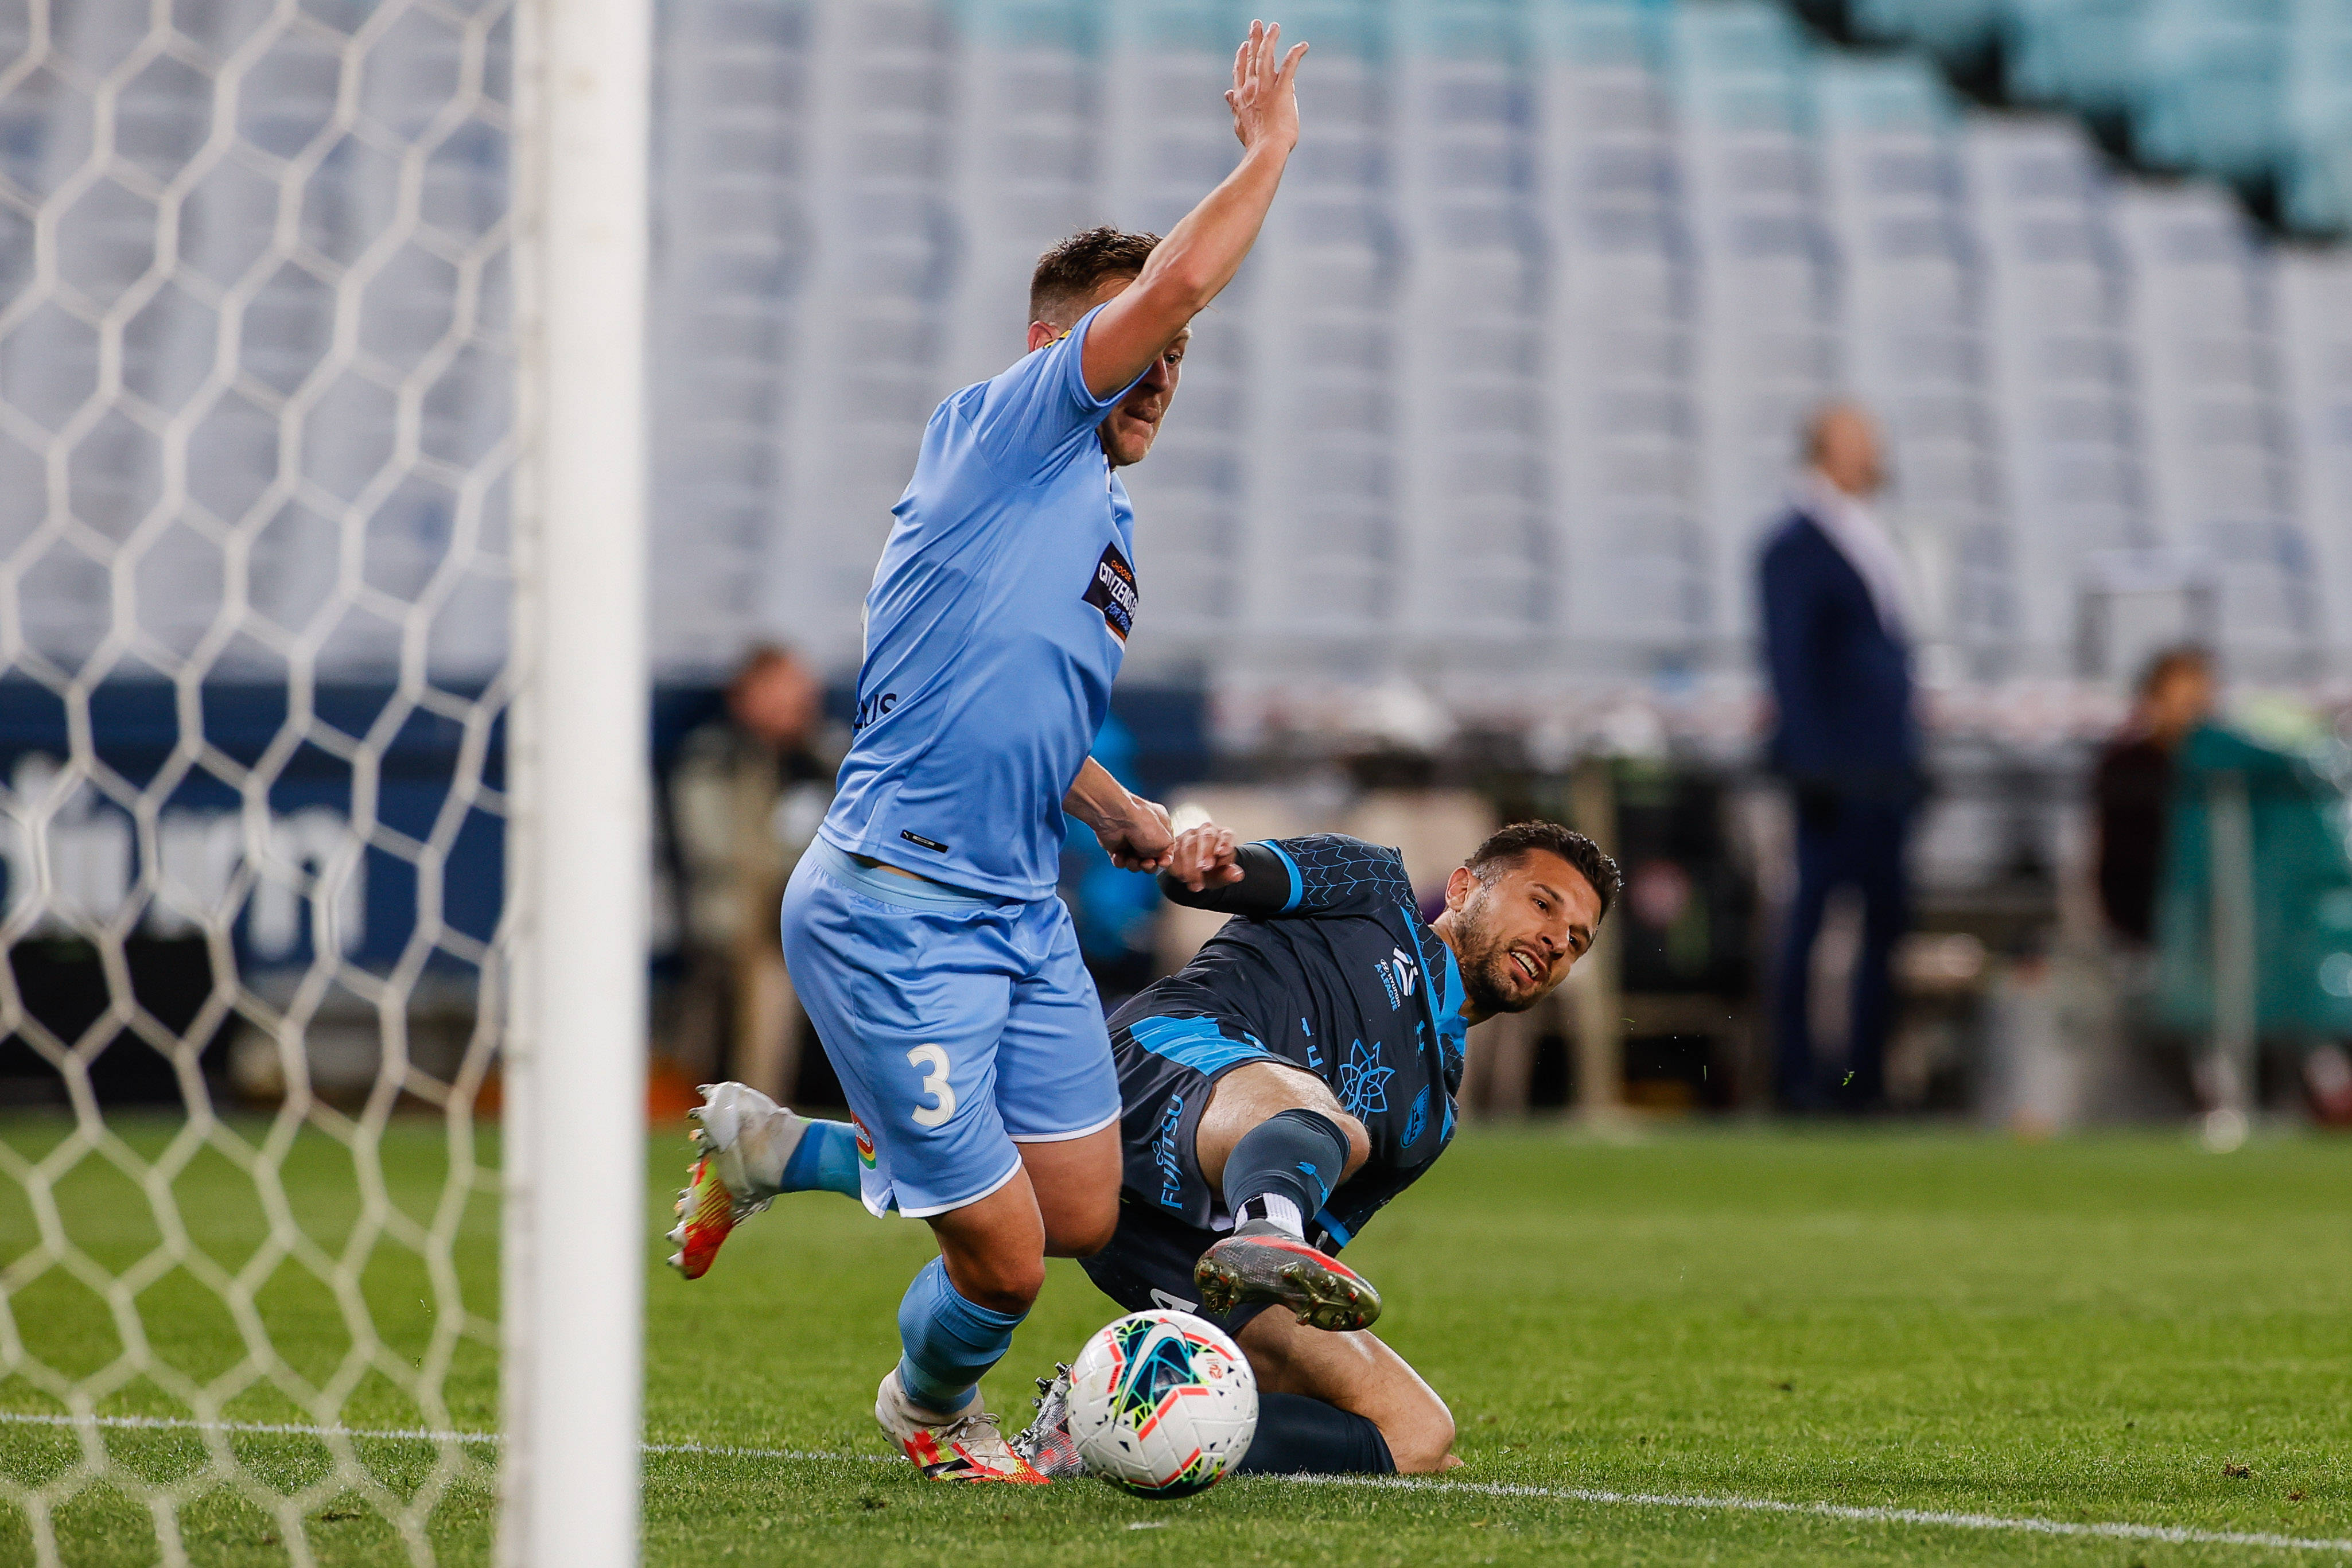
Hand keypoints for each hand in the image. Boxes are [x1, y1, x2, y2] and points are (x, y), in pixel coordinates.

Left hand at [1097, 795, 1174, 872]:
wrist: (1115, 818)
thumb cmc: (1141, 823)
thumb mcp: (1166, 841)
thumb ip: (1167, 853)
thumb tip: (1162, 858)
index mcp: (1161, 826)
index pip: (1166, 848)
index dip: (1164, 859)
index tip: (1162, 862)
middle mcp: (1145, 832)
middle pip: (1151, 858)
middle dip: (1149, 865)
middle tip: (1146, 863)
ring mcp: (1130, 839)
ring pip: (1136, 863)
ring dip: (1134, 864)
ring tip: (1131, 858)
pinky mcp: (1115, 845)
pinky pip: (1120, 861)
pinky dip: (1120, 861)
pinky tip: (1119, 855)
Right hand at [1163, 824, 1245, 893]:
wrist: (1196, 872)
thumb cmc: (1214, 870)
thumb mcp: (1222, 874)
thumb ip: (1229, 874)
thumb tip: (1237, 875)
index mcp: (1224, 835)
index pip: (1226, 835)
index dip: (1224, 843)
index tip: (1222, 853)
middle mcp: (1207, 830)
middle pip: (1206, 837)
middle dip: (1204, 853)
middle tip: (1204, 868)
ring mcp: (1189, 835)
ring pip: (1188, 845)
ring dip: (1190, 866)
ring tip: (1195, 884)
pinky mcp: (1175, 843)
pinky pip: (1173, 852)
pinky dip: (1177, 866)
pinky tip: (1182, 878)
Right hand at [1227, 19, 1307, 153]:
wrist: (1266, 150)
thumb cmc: (1255, 143)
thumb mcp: (1239, 124)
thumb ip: (1234, 107)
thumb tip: (1227, 95)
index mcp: (1240, 97)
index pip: (1239, 71)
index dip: (1241, 56)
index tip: (1243, 45)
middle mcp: (1251, 89)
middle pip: (1251, 58)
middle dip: (1254, 39)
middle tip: (1256, 24)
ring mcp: (1266, 88)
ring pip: (1266, 56)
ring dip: (1270, 39)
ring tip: (1274, 27)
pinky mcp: (1282, 90)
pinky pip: (1289, 66)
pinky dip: (1296, 53)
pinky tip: (1303, 45)